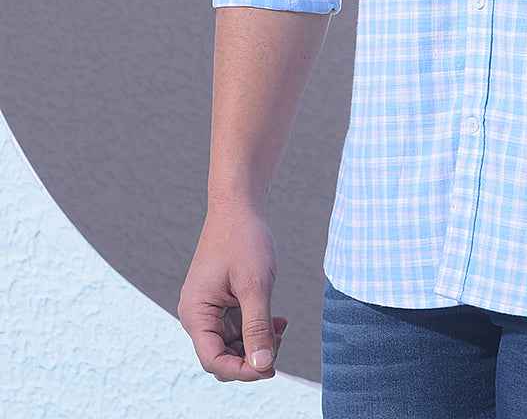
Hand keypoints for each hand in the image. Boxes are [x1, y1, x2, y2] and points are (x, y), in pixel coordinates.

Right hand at [178, 205, 287, 381]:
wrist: (239, 205)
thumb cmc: (244, 239)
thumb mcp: (255, 285)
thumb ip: (258, 327)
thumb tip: (263, 366)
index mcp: (196, 314)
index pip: (214, 360)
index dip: (242, 370)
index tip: (271, 367)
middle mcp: (197, 315)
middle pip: (222, 356)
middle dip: (251, 356)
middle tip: (280, 341)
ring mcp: (208, 308)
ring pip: (232, 343)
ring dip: (257, 342)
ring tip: (282, 328)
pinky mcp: (220, 300)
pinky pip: (237, 326)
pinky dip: (257, 328)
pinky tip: (278, 321)